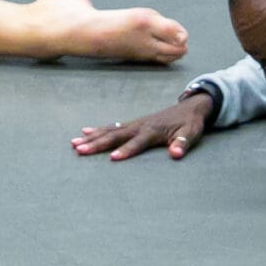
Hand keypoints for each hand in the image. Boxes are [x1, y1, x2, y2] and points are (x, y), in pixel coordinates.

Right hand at [71, 93, 212, 160]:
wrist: (190, 107)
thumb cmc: (190, 124)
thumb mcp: (191, 134)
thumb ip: (182, 144)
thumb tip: (176, 154)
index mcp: (153, 131)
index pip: (137, 143)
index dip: (126, 151)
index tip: (113, 158)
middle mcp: (140, 126)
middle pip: (115, 135)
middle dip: (97, 143)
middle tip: (79, 150)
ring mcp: (134, 124)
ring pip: (109, 130)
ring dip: (91, 137)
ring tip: (73, 143)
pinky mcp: (132, 124)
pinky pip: (111, 126)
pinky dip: (97, 129)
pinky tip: (84, 131)